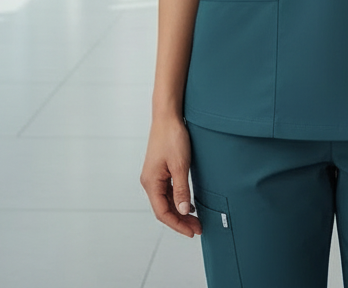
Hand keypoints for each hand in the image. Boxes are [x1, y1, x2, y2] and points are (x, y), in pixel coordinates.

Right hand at [141, 114, 201, 237]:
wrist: (168, 115)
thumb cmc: (172, 137)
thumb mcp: (180, 165)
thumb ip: (181, 189)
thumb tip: (182, 211)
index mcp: (151, 183)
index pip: (163, 212)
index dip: (177, 225)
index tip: (192, 231)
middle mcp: (150, 181)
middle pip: (164, 209)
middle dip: (180, 220)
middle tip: (197, 228)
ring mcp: (154, 176)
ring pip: (166, 201)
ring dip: (179, 211)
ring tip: (195, 219)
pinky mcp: (160, 170)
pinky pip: (167, 191)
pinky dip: (178, 199)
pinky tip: (188, 203)